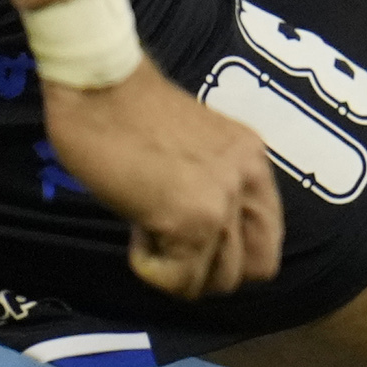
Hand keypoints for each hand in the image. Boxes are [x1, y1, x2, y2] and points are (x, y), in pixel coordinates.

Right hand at [41, 63, 287, 298]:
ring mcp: (223, 201)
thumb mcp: (197, 149)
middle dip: (208, 271)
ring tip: (148, 228)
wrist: (99, 85)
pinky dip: (151, 269)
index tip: (190, 236)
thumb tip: (207, 243)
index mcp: (254, 161)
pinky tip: (134, 229)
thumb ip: (215, 187)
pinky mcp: (190, 220)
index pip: (267, 242)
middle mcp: (249, 179)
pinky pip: (179, 280)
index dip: (229, 254)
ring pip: (217, 280)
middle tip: (169, 242)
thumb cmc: (130, 111)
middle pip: (252, 269)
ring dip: (178, 269)